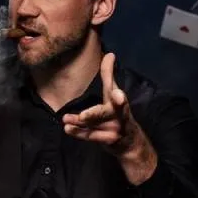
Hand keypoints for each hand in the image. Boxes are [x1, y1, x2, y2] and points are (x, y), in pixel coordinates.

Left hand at [62, 52, 157, 184]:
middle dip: (95, 114)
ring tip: (66, 119)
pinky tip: (67, 128)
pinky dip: (78, 132)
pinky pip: (90, 136)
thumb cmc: (119, 113)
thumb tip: (109, 54)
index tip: (116, 90)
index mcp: (119, 102)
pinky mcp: (106, 139)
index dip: (115, 89)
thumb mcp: (116, 94)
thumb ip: (109, 76)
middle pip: (105, 113)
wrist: (131, 143)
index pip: (115, 92)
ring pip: (94, 125)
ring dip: (80, 122)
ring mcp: (113, 129)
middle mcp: (118, 115)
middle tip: (83, 116)